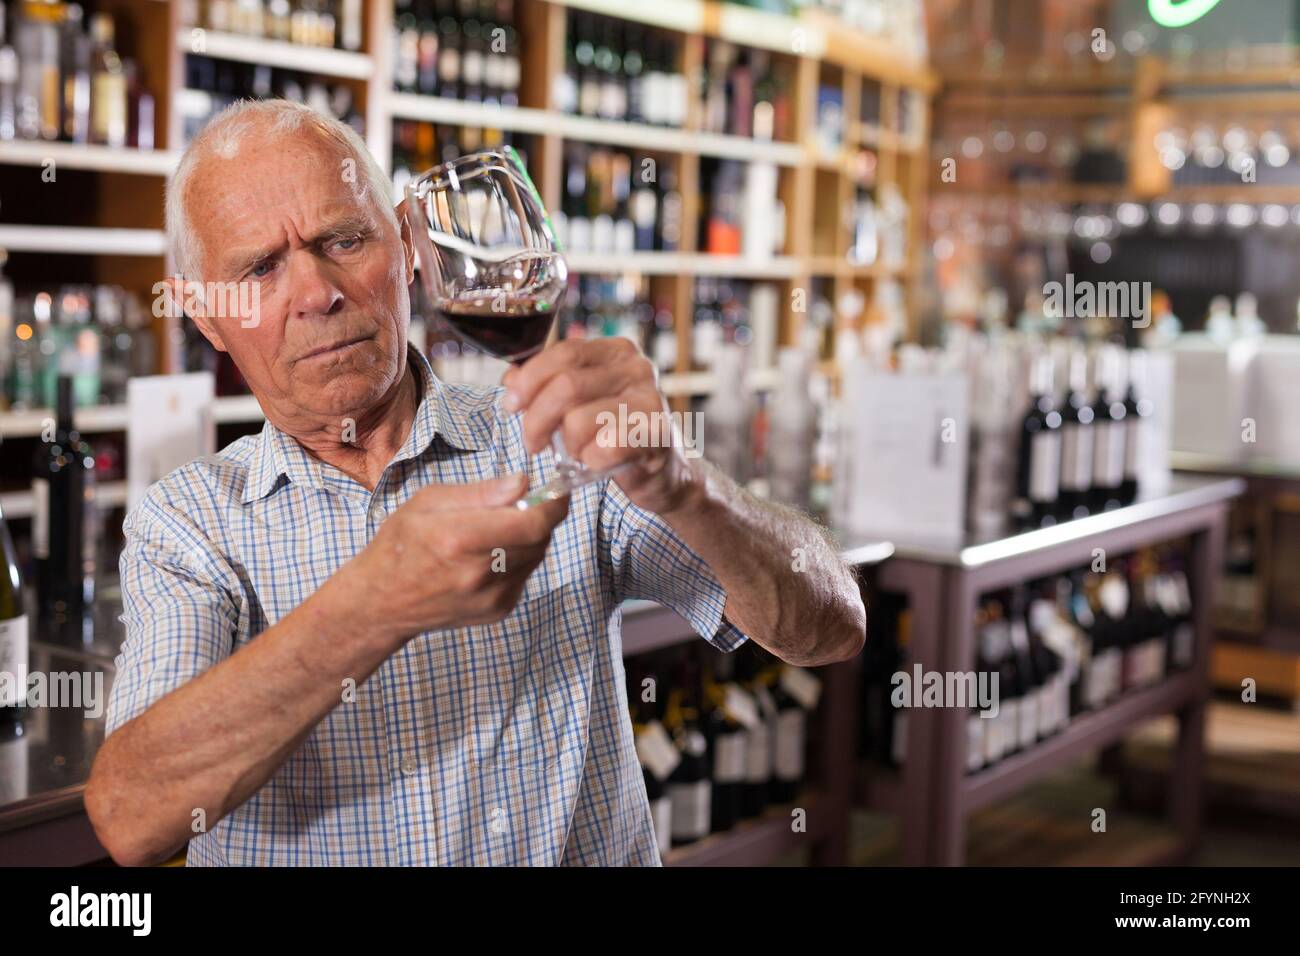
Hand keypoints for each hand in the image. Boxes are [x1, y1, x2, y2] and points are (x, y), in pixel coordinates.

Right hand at [334, 473, 568, 643]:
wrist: (382, 602)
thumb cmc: (400, 545)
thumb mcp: (428, 502)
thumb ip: (480, 492)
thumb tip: (522, 482)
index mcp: (459, 539)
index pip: (532, 522)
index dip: (554, 503)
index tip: (557, 489)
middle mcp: (479, 573)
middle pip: (540, 538)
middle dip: (541, 515)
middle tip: (523, 503)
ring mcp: (492, 597)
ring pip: (537, 556)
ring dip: (530, 537)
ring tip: (497, 530)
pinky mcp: (499, 611)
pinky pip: (526, 575)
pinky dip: (520, 558)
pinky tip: (491, 556)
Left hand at [501, 337, 701, 515]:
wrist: (663, 473)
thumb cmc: (616, 434)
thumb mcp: (580, 403)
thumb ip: (546, 385)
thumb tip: (510, 377)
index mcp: (616, 351)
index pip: (564, 353)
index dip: (529, 379)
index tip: (511, 405)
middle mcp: (637, 368)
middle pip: (566, 386)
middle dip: (536, 420)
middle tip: (532, 444)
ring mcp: (651, 400)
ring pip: (578, 421)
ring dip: (567, 446)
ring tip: (576, 453)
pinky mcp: (656, 436)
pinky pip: (602, 449)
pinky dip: (590, 462)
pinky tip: (597, 463)